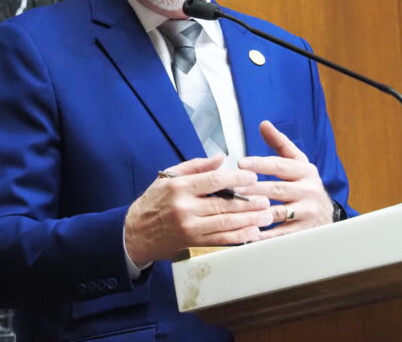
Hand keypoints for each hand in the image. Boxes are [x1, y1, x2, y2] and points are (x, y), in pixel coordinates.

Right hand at [124, 155, 272, 266]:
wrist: (135, 234)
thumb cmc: (153, 202)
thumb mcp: (168, 177)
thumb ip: (195, 166)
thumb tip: (220, 157)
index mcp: (179, 187)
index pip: (213, 181)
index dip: (236, 179)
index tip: (252, 177)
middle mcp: (185, 208)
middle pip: (223, 204)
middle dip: (249, 202)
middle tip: (266, 199)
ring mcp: (189, 228)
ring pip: (225, 223)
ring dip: (249, 220)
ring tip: (266, 216)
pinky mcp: (193, 244)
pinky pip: (220, 241)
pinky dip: (239, 238)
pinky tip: (252, 233)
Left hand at [237, 120, 334, 238]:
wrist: (326, 214)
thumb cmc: (304, 184)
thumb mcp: (297, 161)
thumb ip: (279, 143)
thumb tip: (263, 124)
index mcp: (305, 171)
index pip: (280, 166)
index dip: (260, 164)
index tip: (241, 163)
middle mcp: (308, 190)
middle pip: (276, 189)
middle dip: (253, 189)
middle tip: (232, 188)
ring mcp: (307, 212)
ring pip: (278, 212)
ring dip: (257, 211)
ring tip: (237, 210)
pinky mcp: (303, 231)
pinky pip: (282, 234)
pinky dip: (265, 235)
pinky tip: (249, 233)